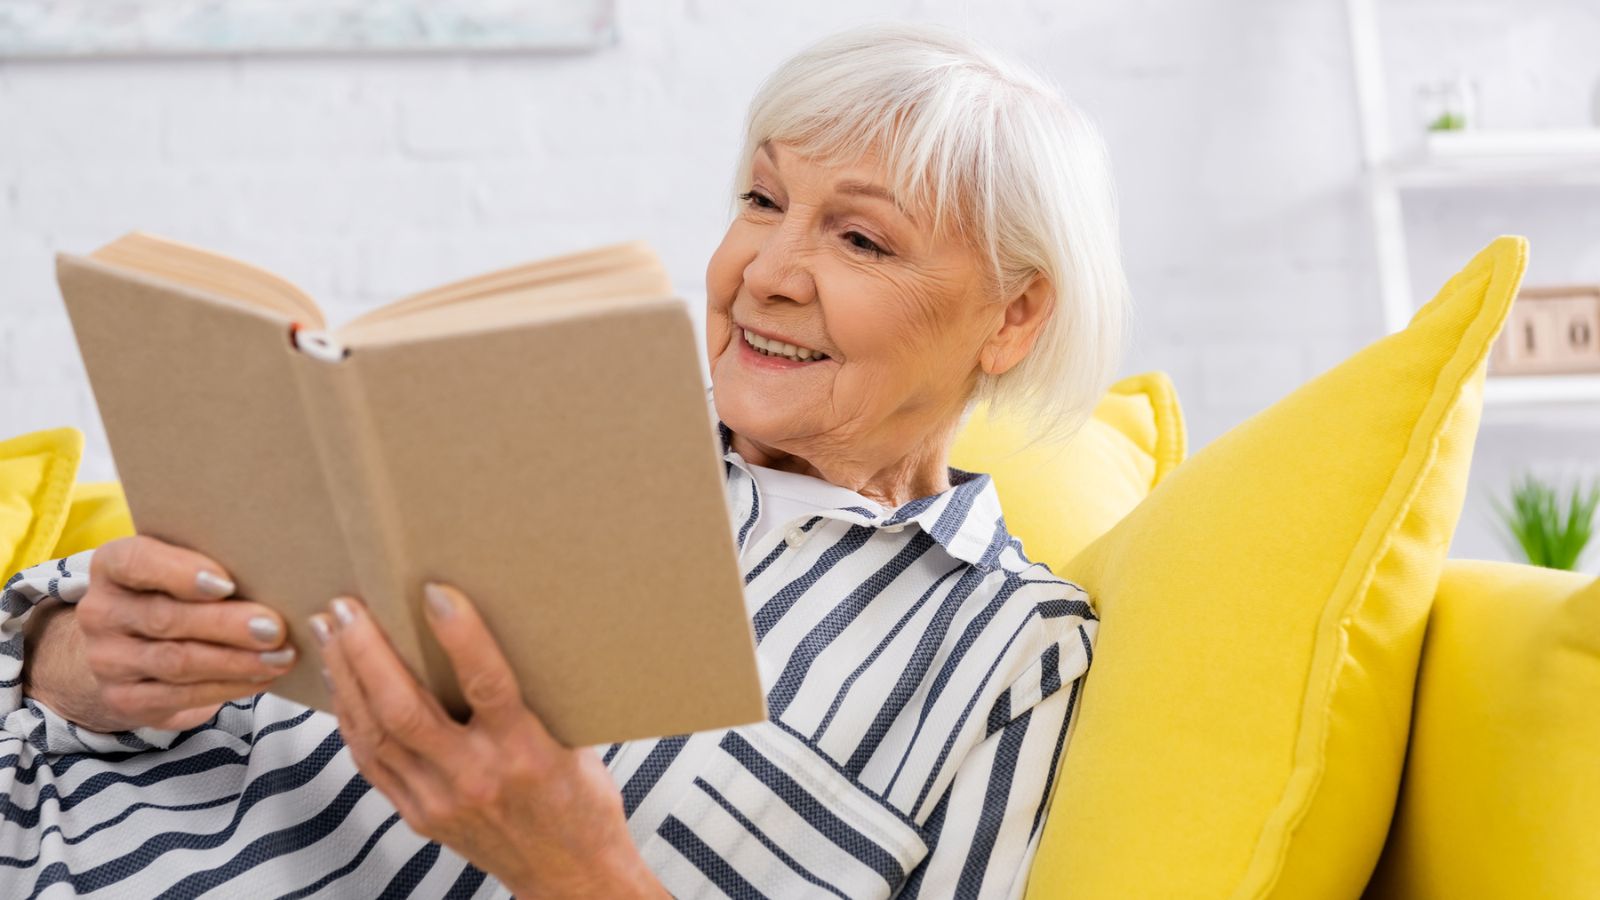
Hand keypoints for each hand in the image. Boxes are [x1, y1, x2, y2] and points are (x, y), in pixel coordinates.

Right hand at [25, 535, 296, 731]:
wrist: (127, 649)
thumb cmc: (172, 594)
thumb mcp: (180, 569)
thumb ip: (211, 564)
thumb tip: (275, 573)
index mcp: (112, 566)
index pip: (136, 562)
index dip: (181, 573)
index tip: (227, 583)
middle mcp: (101, 612)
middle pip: (166, 618)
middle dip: (227, 625)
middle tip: (274, 628)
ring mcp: (108, 660)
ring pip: (177, 661)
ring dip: (235, 661)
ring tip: (280, 657)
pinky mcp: (123, 699)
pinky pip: (180, 696)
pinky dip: (228, 687)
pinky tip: (262, 678)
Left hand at [312, 584, 666, 899]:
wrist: (568, 877)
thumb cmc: (580, 804)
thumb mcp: (573, 742)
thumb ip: (534, 697)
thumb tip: (495, 636)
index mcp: (525, 753)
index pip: (487, 685)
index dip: (461, 636)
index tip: (435, 592)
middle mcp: (476, 778)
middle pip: (404, 709)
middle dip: (367, 652)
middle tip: (346, 605)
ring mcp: (439, 801)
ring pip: (375, 733)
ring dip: (346, 676)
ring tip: (330, 631)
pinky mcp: (419, 815)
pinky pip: (371, 761)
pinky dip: (350, 717)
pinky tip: (341, 684)